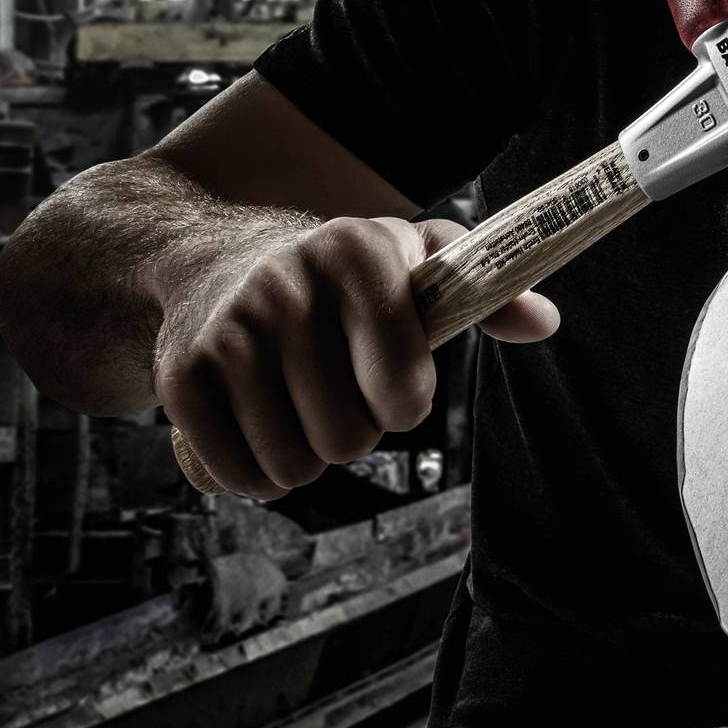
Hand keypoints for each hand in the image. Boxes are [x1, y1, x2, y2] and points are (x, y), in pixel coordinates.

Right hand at [155, 214, 556, 498]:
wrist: (211, 257)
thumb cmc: (339, 273)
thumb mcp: (414, 261)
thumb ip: (485, 292)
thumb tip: (546, 322)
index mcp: (357, 250)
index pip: (404, 386)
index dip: (405, 400)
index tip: (394, 381)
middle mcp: (286, 284)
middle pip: (350, 440)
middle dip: (354, 432)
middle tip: (336, 391)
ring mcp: (228, 331)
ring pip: (295, 468)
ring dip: (306, 457)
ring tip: (297, 405)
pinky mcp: (181, 377)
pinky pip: (239, 476)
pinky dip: (257, 475)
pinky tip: (258, 428)